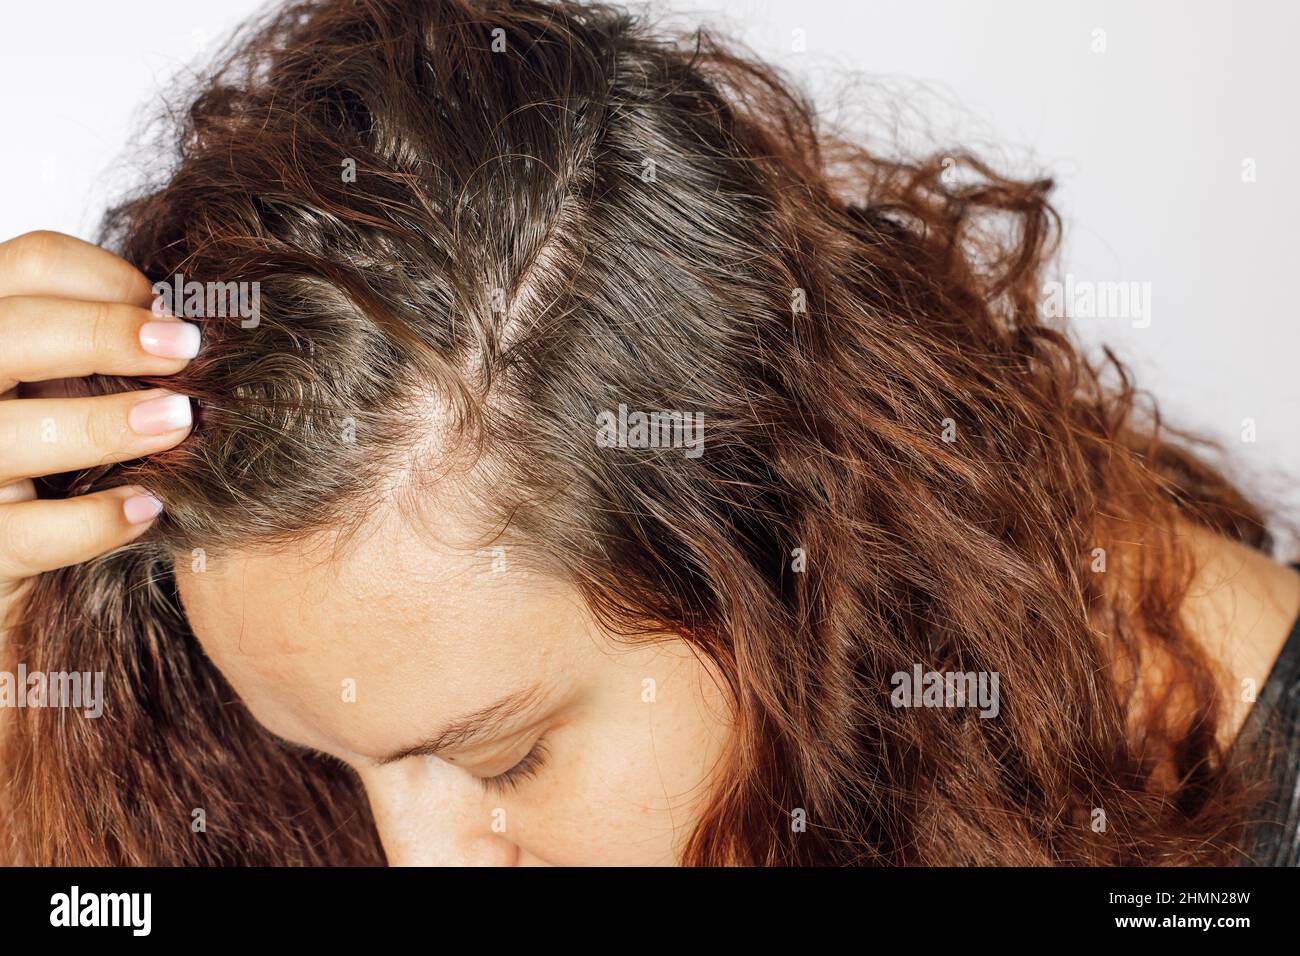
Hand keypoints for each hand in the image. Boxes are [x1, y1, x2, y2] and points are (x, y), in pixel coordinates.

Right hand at [0, 230, 198, 624]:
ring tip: (178, 421)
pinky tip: (150, 506)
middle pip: (12, 331)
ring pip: (12, 433)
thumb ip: (107, 350)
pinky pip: (28, 533)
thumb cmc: (66, 459)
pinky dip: (95, 519)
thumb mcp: (75, 387)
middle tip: (186, 351)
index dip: (106, 278)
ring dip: (105, 423)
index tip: (172, 312)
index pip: (29, 266)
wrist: (23, 562)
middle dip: (104, 334)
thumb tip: (183, 322)